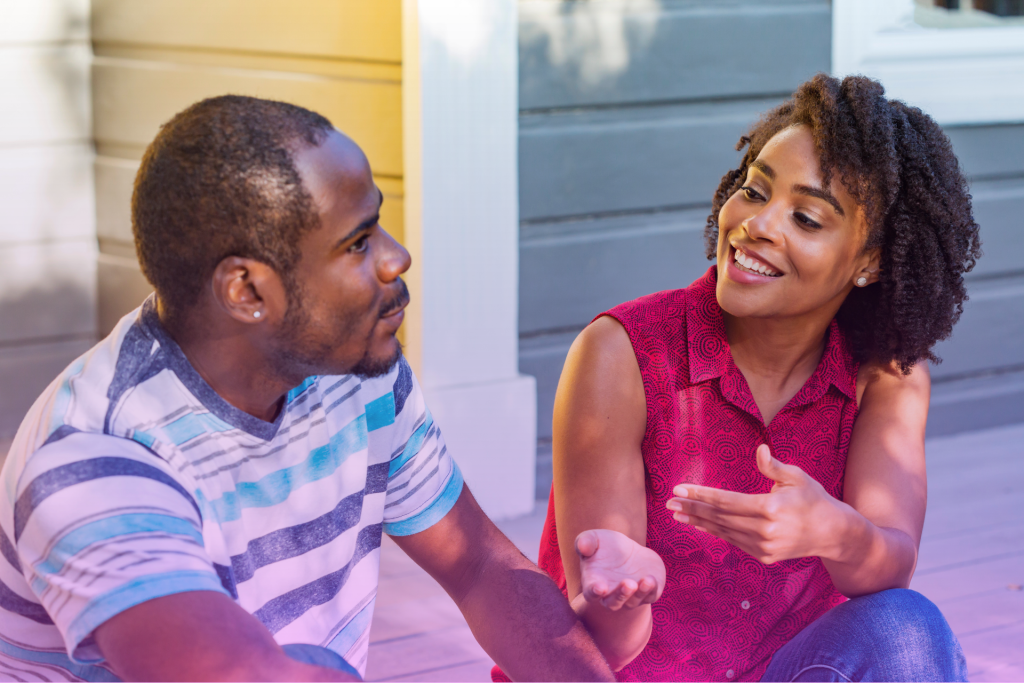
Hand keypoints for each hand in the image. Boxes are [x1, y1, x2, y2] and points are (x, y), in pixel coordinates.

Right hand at [575, 529, 665, 610]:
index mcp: (594, 584)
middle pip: (614, 603)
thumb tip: (583, 546)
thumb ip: (586, 542)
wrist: (629, 552)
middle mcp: (611, 596)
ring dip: (640, 592)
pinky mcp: (647, 594)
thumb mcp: (594, 539)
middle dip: (621, 595)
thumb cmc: (605, 546)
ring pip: (633, 602)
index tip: (600, 587)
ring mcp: (630, 597)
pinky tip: (652, 578)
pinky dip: (652, 590)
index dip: (594, 592)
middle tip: (628, 584)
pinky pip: (650, 596)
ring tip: (646, 580)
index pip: (591, 594)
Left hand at [666, 444, 844, 563]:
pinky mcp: (764, 556)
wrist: (832, 533)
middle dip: (692, 508)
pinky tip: (701, 524)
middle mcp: (764, 530)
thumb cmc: (813, 498)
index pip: (726, 501)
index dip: (701, 495)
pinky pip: (734, 541)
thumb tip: (760, 450)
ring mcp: (764, 546)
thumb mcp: (797, 477)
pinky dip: (716, 532)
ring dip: (699, 522)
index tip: (679, 489)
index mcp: (769, 508)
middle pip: (719, 517)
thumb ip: (774, 467)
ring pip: (724, 532)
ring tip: (678, 514)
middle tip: (670, 502)